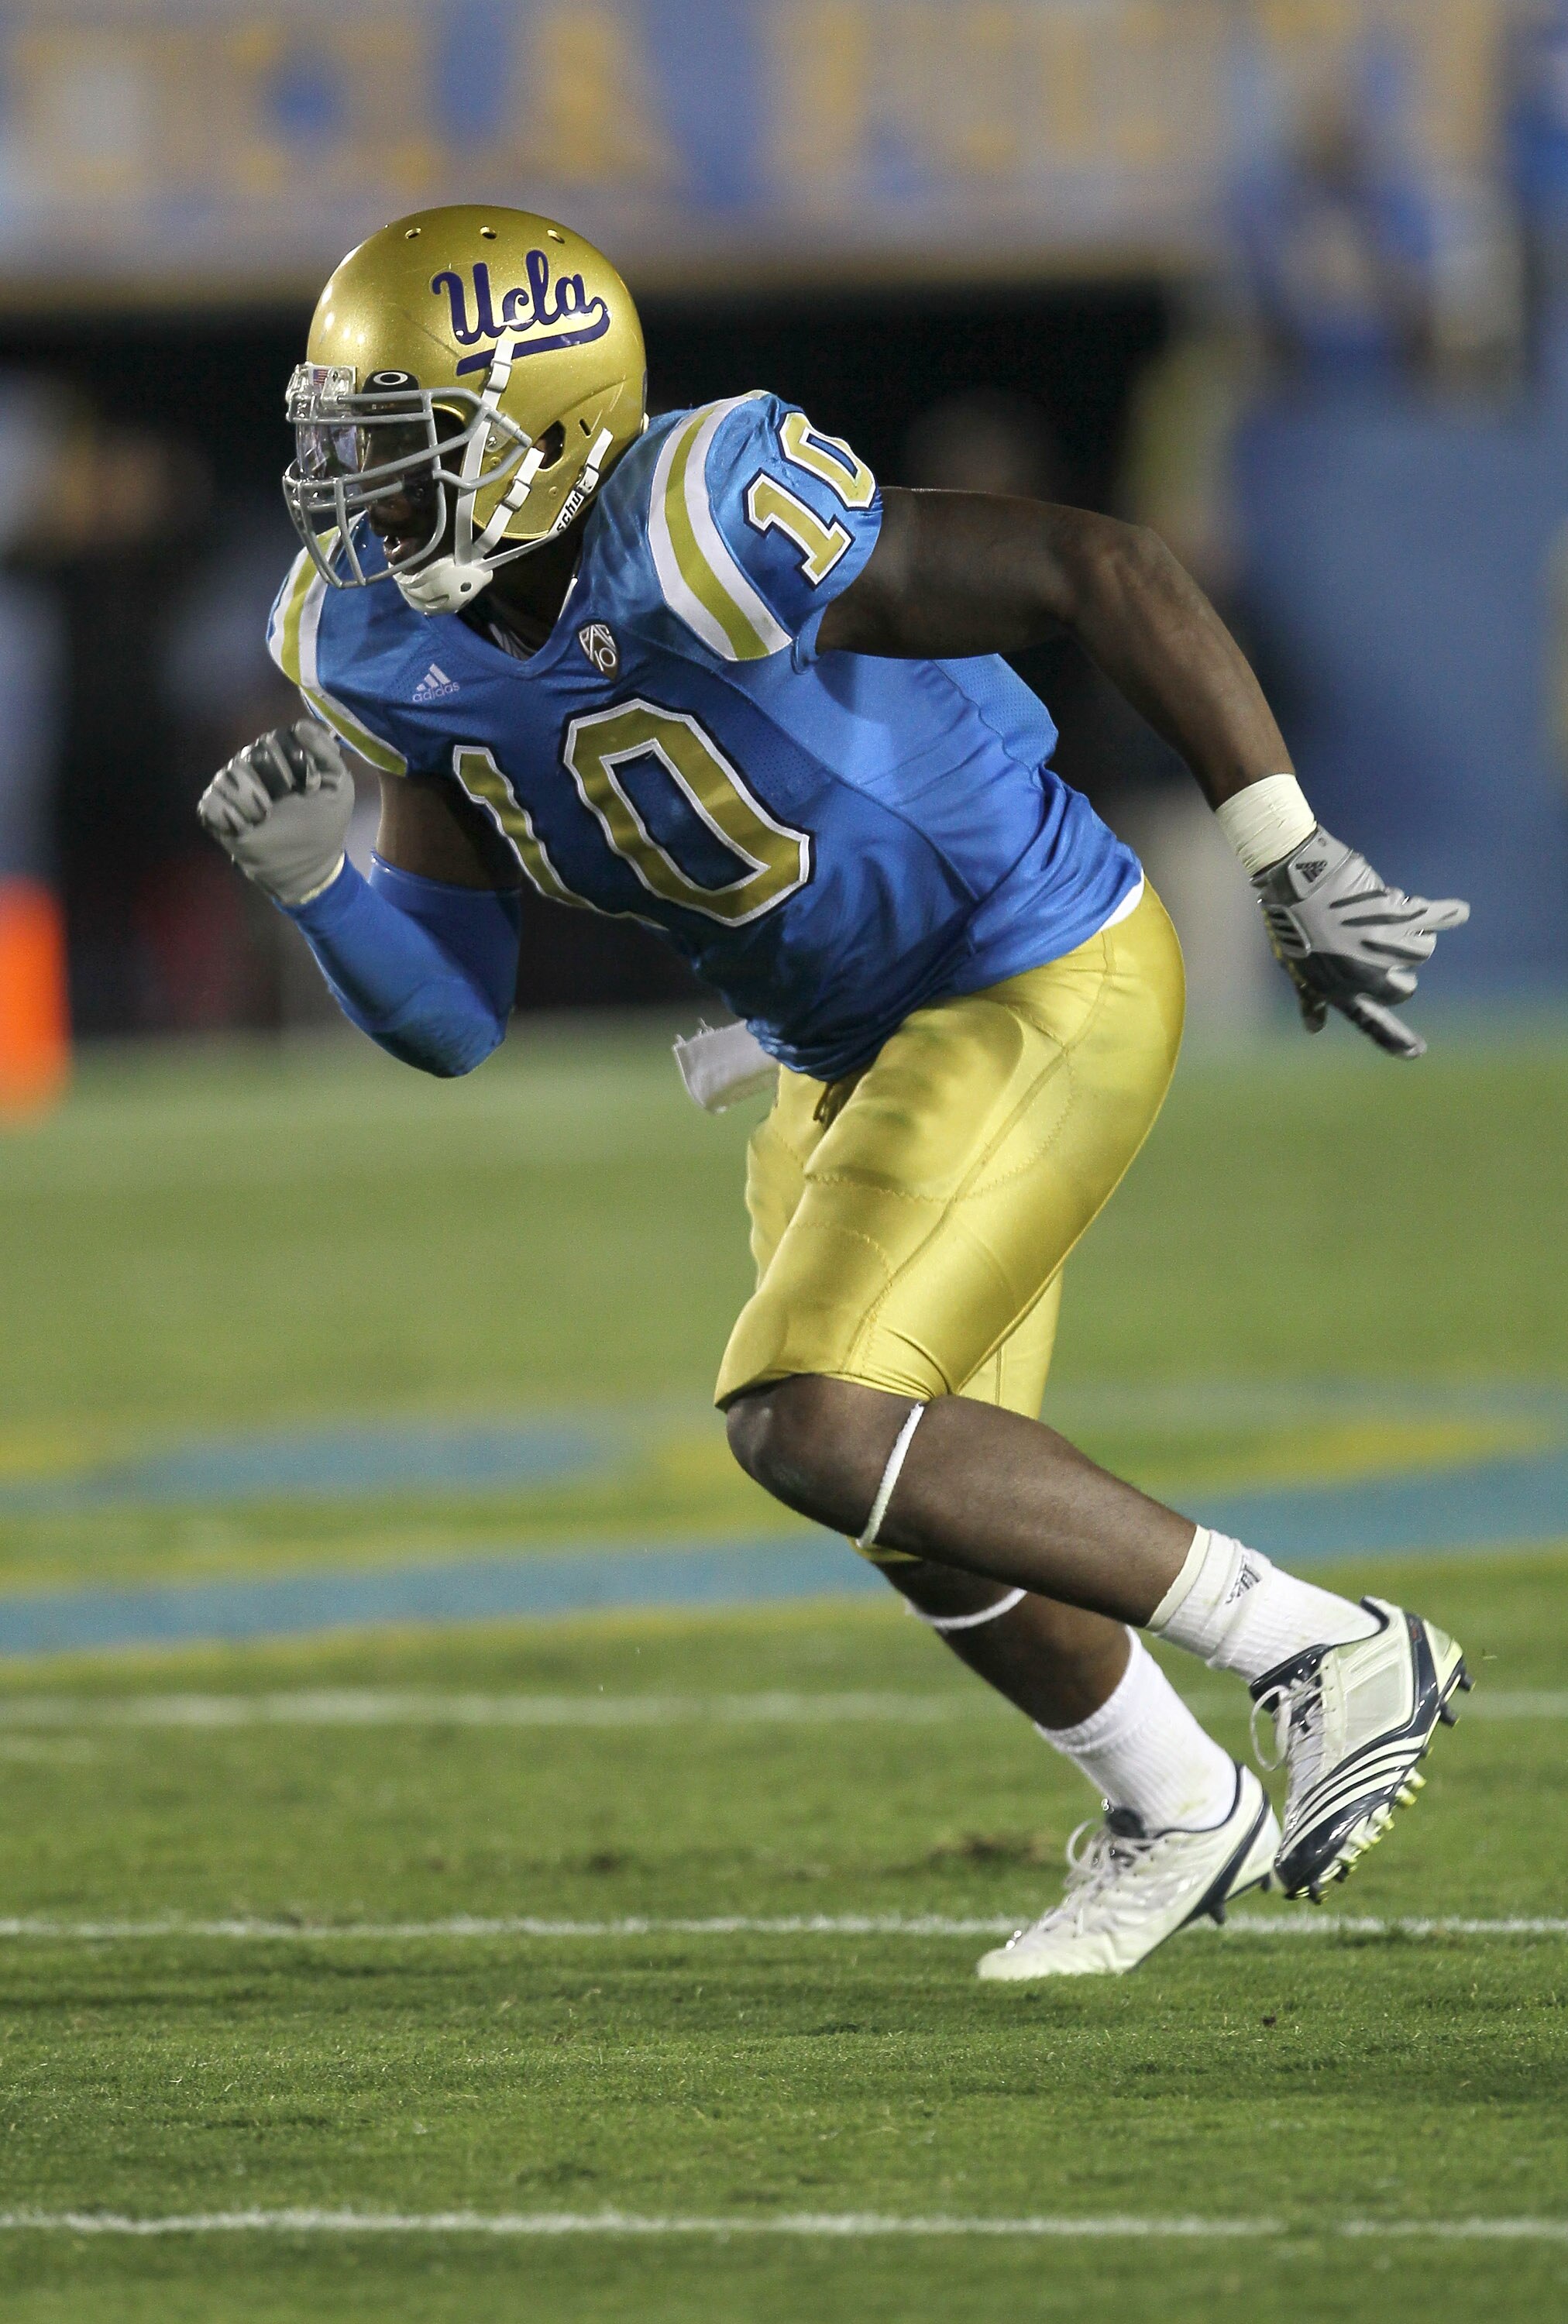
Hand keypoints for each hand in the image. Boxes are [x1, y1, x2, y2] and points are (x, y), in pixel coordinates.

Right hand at [198, 721, 353, 905]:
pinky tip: (246, 826)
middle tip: (286, 802)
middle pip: (252, 754)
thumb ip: (326, 752)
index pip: (276, 739)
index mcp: (280, 757)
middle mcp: (252, 765)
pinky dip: (231, 815)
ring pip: (230, 774)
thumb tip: (299, 726)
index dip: (293, 761)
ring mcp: (231, 787)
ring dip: (253, 800)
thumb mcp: (338, 785)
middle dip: (275, 781)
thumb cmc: (325, 824)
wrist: (308, 865)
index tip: (308, 785)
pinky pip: (211, 801)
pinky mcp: (215, 811)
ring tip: (267, 817)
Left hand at [1254, 828, 1468, 1058]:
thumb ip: (1310, 999)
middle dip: (1399, 965)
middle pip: (1405, 988)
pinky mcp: (1395, 917)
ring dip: (1406, 931)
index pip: (1370, 1023)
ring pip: (1420, 951)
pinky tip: (1458, 911)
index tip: (1416, 1052)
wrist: (1295, 881)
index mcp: (1339, 992)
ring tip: (1378, 912)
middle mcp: (1364, 977)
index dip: (1394, 1040)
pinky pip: (1431, 918)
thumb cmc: (1290, 923)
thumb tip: (1314, 1029)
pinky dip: (1447, 913)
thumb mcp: (1295, 967)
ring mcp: (1383, 949)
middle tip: (1377, 939)